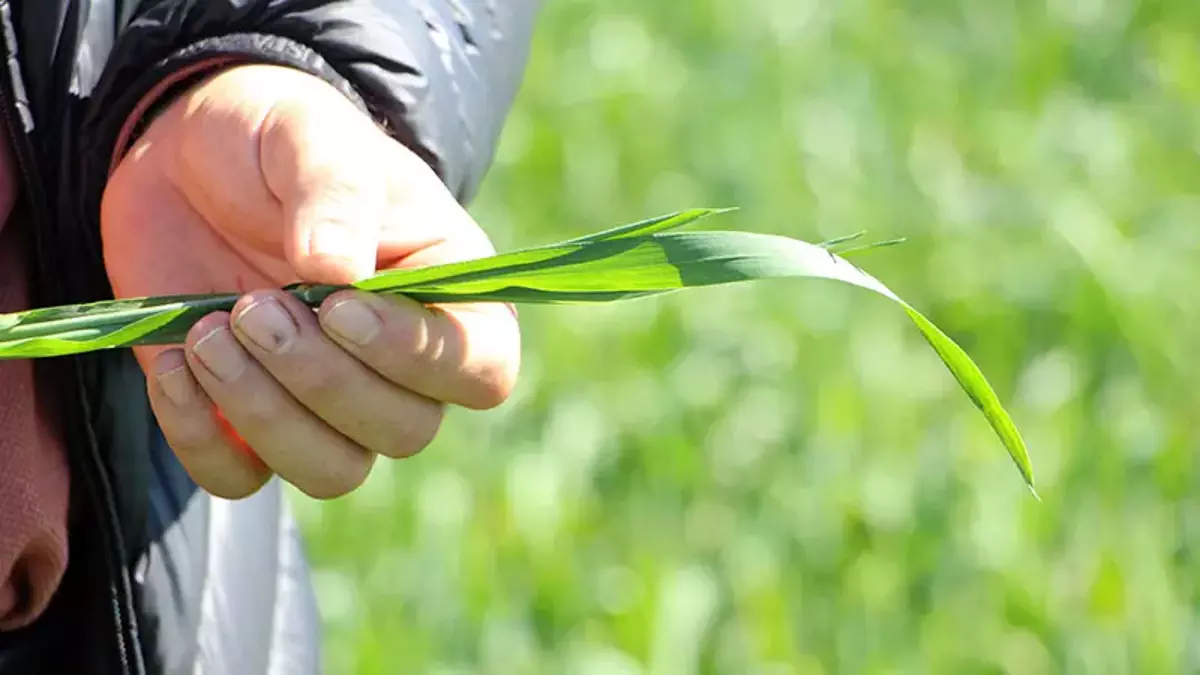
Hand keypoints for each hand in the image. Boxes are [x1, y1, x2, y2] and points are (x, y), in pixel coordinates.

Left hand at [100, 64, 519, 499]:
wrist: (187, 159)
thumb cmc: (275, 140)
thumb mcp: (311, 134)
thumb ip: (336, 192)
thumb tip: (336, 272)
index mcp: (448, 293)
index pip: (480, 368)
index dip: (418, 356)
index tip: (339, 307)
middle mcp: (403, 365)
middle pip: (405, 430)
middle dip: (322, 380)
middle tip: (254, 307)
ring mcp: (328, 403)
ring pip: (333, 470)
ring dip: (265, 414)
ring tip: (210, 333)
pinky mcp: (250, 424)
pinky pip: (242, 477)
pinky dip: (201, 436)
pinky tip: (174, 364)